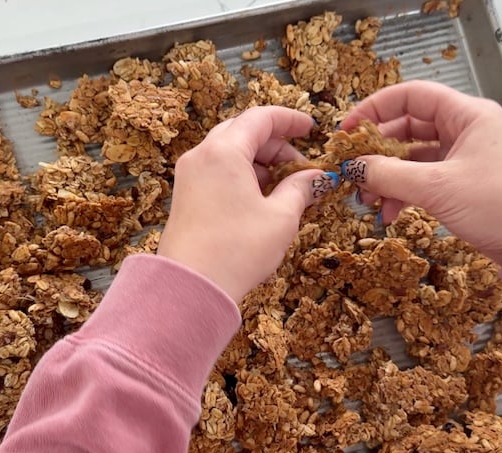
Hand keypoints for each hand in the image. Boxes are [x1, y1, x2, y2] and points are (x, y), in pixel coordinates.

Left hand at [158, 106, 339, 301]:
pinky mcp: (185, 196)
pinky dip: (240, 175)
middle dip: (274, 143)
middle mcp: (201, 156)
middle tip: (299, 164)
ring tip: (282, 186)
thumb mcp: (281, 217)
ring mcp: (188, 175)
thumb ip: (300, 188)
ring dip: (258, 161)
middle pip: (242, 131)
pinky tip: (258, 198)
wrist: (191, 286)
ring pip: (228, 151)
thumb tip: (317, 178)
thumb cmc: (237, 250)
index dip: (289, 119)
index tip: (310, 128)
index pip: (260, 117)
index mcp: (224, 151)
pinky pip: (216, 171)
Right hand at [340, 81, 501, 264]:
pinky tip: (390, 213)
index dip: (374, 109)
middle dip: (377, 150)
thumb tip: (350, 168)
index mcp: (466, 115)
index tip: (347, 131)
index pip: (410, 95)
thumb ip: (388, 175)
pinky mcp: (464, 185)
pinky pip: (424, 180)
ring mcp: (465, 158)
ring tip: (367, 200)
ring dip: (388, 176)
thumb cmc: (500, 203)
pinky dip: (404, 193)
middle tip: (351, 171)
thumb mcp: (437, 187)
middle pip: (408, 127)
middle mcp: (465, 130)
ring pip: (413, 157)